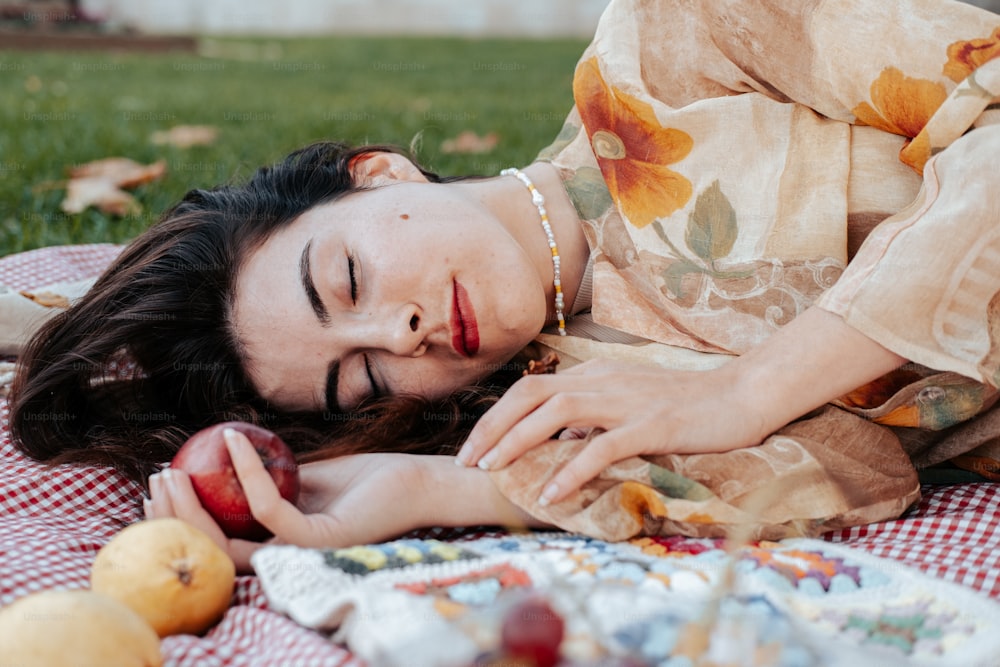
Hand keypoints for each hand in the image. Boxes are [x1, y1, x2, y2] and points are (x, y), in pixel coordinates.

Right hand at [145, 429, 433, 571]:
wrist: (416, 481)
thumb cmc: (366, 479)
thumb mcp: (306, 475)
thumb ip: (267, 477)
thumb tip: (222, 457)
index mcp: (277, 545)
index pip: (214, 543)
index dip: (178, 520)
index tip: (162, 479)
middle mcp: (285, 557)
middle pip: (210, 552)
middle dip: (171, 520)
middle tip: (157, 478)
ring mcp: (302, 553)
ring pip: (228, 543)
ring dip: (193, 507)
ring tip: (175, 469)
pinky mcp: (321, 540)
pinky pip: (270, 511)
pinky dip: (247, 474)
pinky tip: (234, 441)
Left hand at [455, 307, 907, 507]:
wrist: (743, 394)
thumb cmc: (687, 404)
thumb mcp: (629, 407)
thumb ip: (593, 421)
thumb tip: (559, 446)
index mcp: (594, 374)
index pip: (530, 389)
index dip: (495, 417)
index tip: (472, 449)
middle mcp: (603, 380)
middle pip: (530, 395)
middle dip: (492, 427)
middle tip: (465, 461)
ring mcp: (627, 400)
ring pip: (557, 412)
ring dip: (518, 442)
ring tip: (492, 472)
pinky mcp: (653, 424)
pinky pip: (603, 446)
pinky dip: (572, 468)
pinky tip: (552, 493)